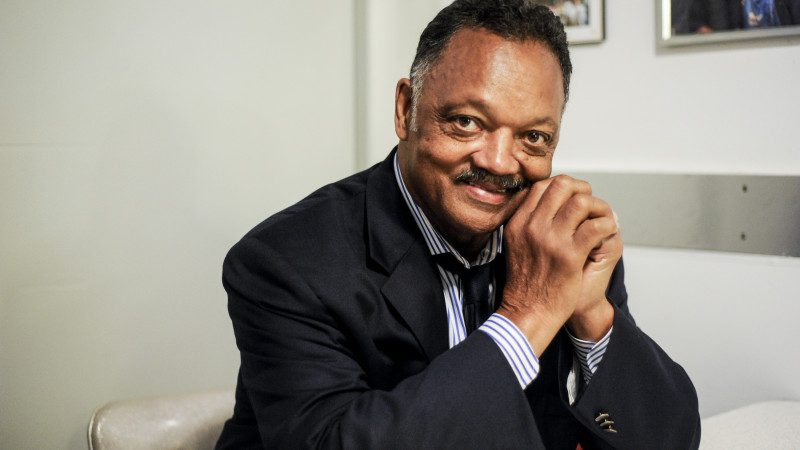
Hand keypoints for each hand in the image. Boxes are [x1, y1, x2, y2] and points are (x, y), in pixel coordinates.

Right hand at [498, 175, 618, 354]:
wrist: (529, 311)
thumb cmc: (527, 281)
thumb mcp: (515, 244)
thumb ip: (526, 221)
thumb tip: (545, 200)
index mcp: (518, 222)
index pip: (542, 185)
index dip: (564, 186)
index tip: (574, 197)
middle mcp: (532, 226)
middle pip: (562, 186)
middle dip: (583, 190)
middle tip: (591, 205)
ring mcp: (551, 240)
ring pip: (581, 202)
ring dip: (598, 207)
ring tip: (602, 219)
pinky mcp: (569, 255)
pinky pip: (595, 227)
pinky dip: (607, 225)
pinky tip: (607, 232)